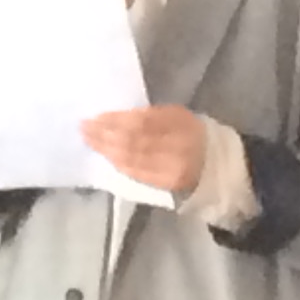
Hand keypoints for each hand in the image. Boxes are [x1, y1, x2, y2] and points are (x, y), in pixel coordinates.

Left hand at [81, 106, 207, 196]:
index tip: (95, 117)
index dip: (115, 120)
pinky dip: (118, 164)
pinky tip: (106, 156)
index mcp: (180, 122)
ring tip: (89, 140)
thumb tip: (115, 118)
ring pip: (131, 158)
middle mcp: (176, 145)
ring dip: (106, 149)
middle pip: (132, 140)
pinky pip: (137, 173)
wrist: (215, 164)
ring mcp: (171, 167)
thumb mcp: (176, 115)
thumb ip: (150, 116)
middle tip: (84, 128)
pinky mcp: (166, 184)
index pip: (141, 122)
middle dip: (104, 134)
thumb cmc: (191, 133)